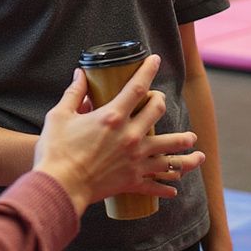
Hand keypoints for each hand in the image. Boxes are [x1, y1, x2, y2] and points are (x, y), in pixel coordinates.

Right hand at [33, 55, 205, 215]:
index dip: (148, 70)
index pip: (137, 87)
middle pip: (157, 112)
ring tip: (194, 143)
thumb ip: (74, 93)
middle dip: (160, 102)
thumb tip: (80, 73)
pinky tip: (174, 190)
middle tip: (159, 100)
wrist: (59, 188)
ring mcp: (134, 160)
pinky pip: (155, 184)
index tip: (155, 60)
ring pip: (168, 151)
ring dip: (183, 147)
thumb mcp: (60, 116)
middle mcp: (130, 136)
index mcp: (113, 117)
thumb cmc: (56, 151)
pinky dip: (166, 188)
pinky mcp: (131, 181)